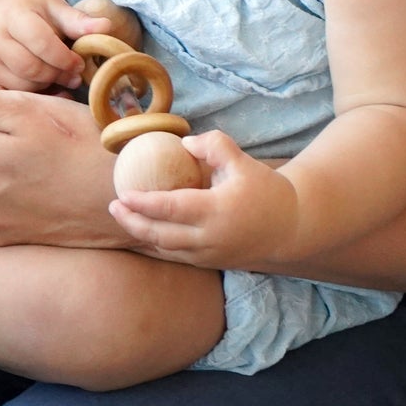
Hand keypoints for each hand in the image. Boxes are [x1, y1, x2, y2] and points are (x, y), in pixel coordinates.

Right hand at [0, 0, 118, 90]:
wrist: (4, 10)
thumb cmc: (36, 10)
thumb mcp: (57, 8)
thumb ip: (79, 20)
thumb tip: (106, 27)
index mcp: (13, 15)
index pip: (40, 41)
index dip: (64, 56)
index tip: (79, 62)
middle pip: (30, 68)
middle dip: (57, 74)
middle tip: (73, 76)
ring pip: (20, 86)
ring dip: (45, 87)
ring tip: (57, 79)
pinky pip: (6, 99)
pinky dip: (27, 99)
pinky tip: (42, 92)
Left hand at [107, 130, 300, 269]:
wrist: (291, 227)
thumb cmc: (266, 190)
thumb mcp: (242, 160)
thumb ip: (213, 146)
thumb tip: (184, 143)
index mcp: (215, 211)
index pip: (169, 208)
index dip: (142, 203)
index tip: (122, 193)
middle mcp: (209, 238)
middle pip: (160, 235)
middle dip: (132, 222)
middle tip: (113, 206)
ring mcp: (209, 255)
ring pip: (166, 249)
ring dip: (141, 235)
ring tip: (124, 217)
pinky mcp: (211, 263)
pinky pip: (177, 256)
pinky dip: (157, 245)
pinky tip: (146, 233)